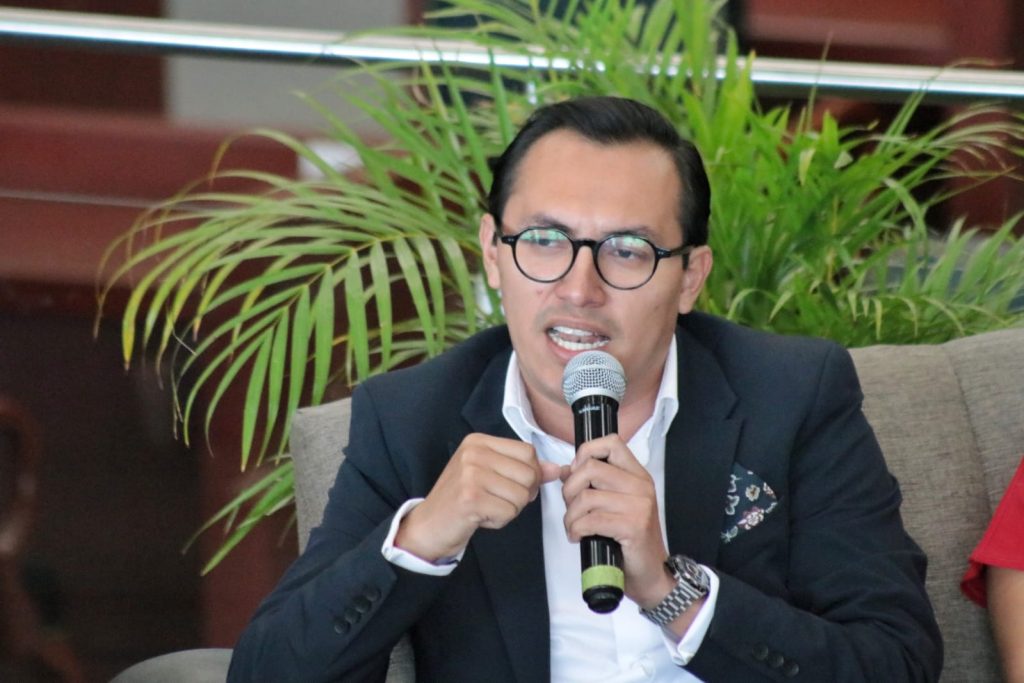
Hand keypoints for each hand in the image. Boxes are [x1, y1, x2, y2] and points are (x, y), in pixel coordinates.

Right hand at [395, 433, 561, 561]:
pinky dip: (499, 521)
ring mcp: (470, 474)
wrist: (428, 525)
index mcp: (479, 441)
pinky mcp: (470, 498)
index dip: (530, 474)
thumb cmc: (460, 500)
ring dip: (509, 510)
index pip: (528, 452)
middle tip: (496, 501)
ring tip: (486, 508)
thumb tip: (558, 469)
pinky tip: (479, 517)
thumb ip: (524, 469)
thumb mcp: (490, 476)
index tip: (511, 486)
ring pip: (521, 495)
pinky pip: (508, 512)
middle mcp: (474, 453)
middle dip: (521, 495)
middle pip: (529, 473)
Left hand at [560, 435, 674, 609]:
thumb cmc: (629, 540)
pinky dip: (576, 529)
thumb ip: (593, 484)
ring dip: (570, 516)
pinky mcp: (633, 526)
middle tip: (572, 509)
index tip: (577, 475)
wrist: (651, 575)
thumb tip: (564, 470)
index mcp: (637, 475)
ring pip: (586, 497)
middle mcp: (641, 485)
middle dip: (570, 489)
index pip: (611, 443)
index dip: (586, 454)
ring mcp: (639, 505)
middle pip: (590, 468)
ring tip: (574, 527)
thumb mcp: (614, 505)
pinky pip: (590, 520)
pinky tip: (578, 537)